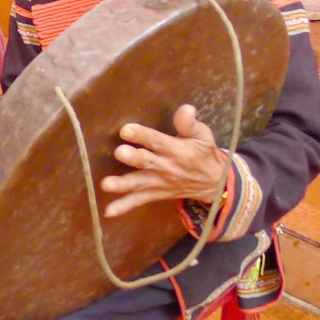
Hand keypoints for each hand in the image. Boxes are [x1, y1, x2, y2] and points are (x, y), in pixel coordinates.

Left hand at [100, 105, 227, 217]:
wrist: (213, 184)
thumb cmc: (203, 154)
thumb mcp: (203, 136)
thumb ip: (190, 124)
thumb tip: (186, 109)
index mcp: (177, 150)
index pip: (157, 141)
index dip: (141, 135)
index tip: (126, 130)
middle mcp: (166, 167)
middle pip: (146, 162)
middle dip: (133, 158)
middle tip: (119, 152)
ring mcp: (159, 182)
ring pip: (139, 183)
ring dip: (122, 185)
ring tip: (105, 184)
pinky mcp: (155, 193)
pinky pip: (138, 201)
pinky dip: (124, 206)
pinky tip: (108, 211)